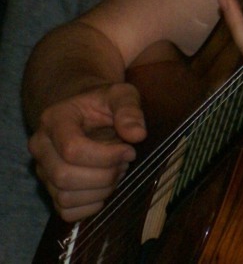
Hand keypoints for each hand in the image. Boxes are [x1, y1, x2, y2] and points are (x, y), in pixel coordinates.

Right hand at [28, 83, 145, 221]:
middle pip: (64, 176)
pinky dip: (91, 207)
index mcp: (54, 119)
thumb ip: (129, 109)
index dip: (106, 157)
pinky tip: (106, 188)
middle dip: (103, 175)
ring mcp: (43, 170)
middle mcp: (41, 147)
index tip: (130, 151)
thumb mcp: (121, 94)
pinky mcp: (50, 189)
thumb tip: (137, 135)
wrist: (86, 112)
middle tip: (125, 163)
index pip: (72, 149)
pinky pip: (66, 212)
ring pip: (65, 197)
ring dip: (100, 191)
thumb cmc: (104, 103)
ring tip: (117, 172)